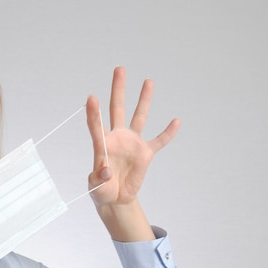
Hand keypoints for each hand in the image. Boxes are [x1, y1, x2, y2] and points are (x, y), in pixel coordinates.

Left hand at [85, 66, 180, 240]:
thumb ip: (99, 178)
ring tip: (148, 81)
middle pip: (117, 109)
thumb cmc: (101, 190)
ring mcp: (132, 144)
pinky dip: (168, 133)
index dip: (93, 113)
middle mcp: (117, 138)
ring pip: (140, 117)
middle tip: (119, 69)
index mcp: (102, 144)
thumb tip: (106, 170)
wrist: (115, 198)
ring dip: (144, 100)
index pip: (96, 125)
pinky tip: (176, 122)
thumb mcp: (96, 187)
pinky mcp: (145, 154)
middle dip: (118, 89)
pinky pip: (159, 141)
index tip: (91, 98)